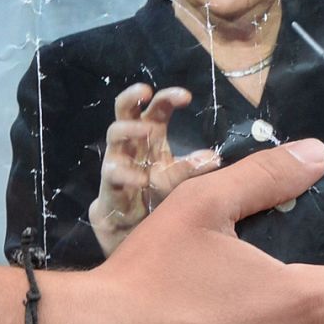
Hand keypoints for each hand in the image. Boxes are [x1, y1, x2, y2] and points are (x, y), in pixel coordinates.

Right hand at [88, 83, 219, 255]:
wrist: (133, 233)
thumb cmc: (156, 196)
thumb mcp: (178, 179)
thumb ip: (193, 167)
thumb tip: (215, 158)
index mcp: (150, 136)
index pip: (156, 107)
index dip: (168, 97)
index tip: (187, 96)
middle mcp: (131, 145)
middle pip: (123, 111)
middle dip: (131, 97)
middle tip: (145, 90)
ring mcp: (116, 164)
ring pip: (113, 137)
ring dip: (129, 130)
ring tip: (146, 132)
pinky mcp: (108, 188)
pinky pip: (113, 176)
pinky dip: (128, 175)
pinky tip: (142, 179)